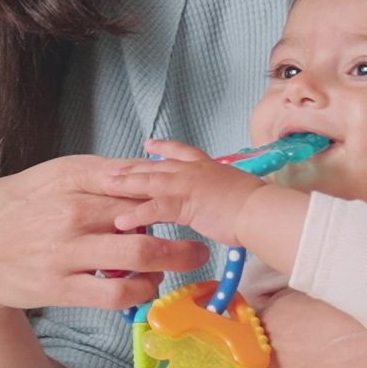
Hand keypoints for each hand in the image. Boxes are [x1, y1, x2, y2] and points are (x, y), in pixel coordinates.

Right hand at [0, 154, 208, 314]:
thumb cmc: (15, 208)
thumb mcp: (52, 176)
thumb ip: (99, 173)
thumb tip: (148, 168)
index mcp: (72, 180)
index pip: (138, 180)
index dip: (174, 190)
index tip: (197, 196)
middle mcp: (73, 214)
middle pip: (147, 217)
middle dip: (184, 227)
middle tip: (204, 234)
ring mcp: (68, 253)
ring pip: (140, 256)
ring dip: (173, 260)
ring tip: (187, 260)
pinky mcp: (62, 288)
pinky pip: (117, 293)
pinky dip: (142, 290)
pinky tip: (148, 285)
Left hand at [106, 139, 265, 244]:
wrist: (260, 210)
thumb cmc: (256, 205)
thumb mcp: (238, 191)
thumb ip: (224, 193)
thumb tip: (225, 202)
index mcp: (206, 166)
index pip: (180, 152)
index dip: (162, 148)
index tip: (148, 145)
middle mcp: (193, 171)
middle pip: (154, 166)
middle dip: (130, 168)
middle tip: (110, 170)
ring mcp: (186, 185)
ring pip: (148, 182)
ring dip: (125, 185)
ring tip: (105, 187)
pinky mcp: (183, 204)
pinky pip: (153, 209)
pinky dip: (136, 215)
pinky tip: (121, 222)